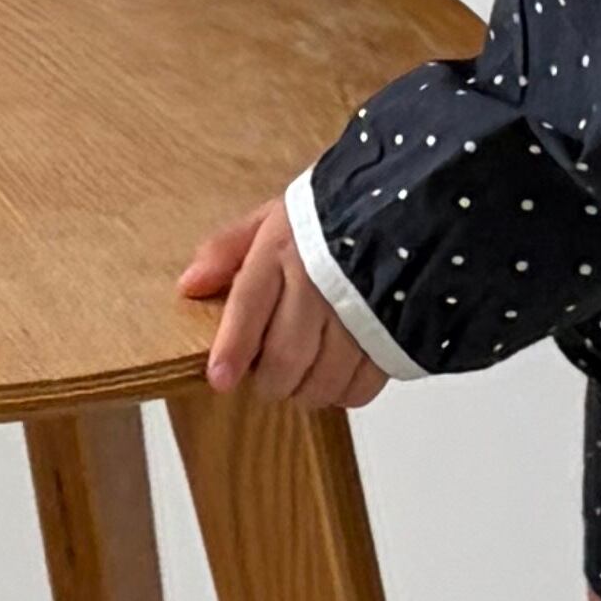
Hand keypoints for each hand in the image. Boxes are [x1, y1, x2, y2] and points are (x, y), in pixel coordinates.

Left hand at [179, 194, 386, 407]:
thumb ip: (229, 249)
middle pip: (284, 357)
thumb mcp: (276, 216)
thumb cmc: (335, 216)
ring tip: (300, 380)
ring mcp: (360, 312)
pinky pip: (361, 387)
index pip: (248, 307)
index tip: (220, 379)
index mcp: (284, 249)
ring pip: (321, 380)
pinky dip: (343, 392)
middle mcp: (320, 282)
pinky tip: (337, 376)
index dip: (232, 350)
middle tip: (266, 380)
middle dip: (269, 381)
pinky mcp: (393, 336)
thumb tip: (190, 284)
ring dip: (305, 391)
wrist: (410, 207)